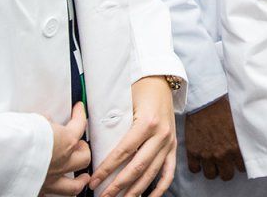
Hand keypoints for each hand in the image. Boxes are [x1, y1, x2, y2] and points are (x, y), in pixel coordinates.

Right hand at [41, 102, 91, 195]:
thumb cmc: (15, 136)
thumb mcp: (33, 120)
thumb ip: (44, 123)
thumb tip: (46, 123)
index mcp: (64, 142)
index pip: (79, 126)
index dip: (80, 115)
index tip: (79, 110)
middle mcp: (61, 163)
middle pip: (84, 158)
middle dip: (83, 151)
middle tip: (79, 145)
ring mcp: (50, 180)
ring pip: (74, 185)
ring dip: (80, 179)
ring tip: (82, 176)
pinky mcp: (38, 191)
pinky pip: (53, 195)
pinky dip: (56, 191)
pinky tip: (54, 186)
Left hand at [90, 77, 177, 196]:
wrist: (162, 80)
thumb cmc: (140, 89)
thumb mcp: (125, 101)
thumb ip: (113, 122)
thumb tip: (93, 143)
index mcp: (147, 123)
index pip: (123, 152)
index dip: (107, 169)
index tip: (94, 181)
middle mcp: (161, 135)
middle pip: (137, 168)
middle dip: (117, 186)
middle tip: (102, 196)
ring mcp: (169, 143)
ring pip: (151, 174)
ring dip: (134, 191)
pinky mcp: (173, 147)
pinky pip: (168, 173)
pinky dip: (159, 189)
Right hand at [185, 96, 245, 180]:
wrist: (205, 101)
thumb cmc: (224, 108)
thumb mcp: (239, 123)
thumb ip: (244, 138)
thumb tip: (253, 145)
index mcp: (235, 147)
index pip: (241, 168)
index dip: (239, 164)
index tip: (237, 160)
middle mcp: (221, 154)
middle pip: (226, 176)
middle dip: (227, 169)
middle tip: (225, 161)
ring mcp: (206, 154)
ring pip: (211, 175)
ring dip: (212, 169)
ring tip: (213, 161)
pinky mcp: (193, 151)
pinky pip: (194, 169)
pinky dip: (197, 166)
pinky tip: (200, 159)